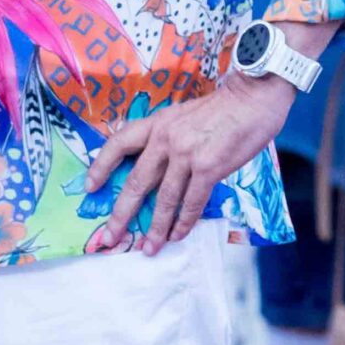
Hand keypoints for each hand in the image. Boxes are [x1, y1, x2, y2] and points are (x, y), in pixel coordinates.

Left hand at [83, 74, 295, 255]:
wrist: (253, 96)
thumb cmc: (224, 107)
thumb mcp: (184, 115)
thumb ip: (170, 137)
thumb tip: (161, 168)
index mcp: (158, 123)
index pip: (119, 143)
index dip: (101, 166)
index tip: (90, 187)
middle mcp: (166, 139)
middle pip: (136, 181)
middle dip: (121, 214)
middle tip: (109, 237)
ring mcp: (186, 154)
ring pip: (164, 199)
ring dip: (156, 228)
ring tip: (149, 248)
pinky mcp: (209, 167)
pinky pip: (192, 202)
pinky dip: (184, 222)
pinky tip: (178, 235)